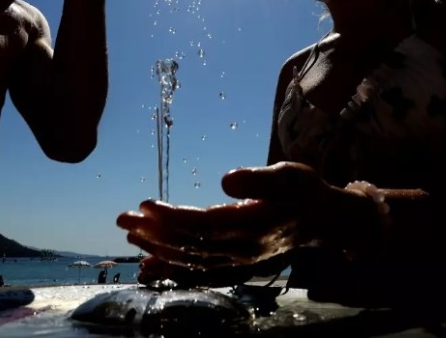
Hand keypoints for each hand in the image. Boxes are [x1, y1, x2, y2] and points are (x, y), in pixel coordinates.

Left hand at [117, 162, 341, 286]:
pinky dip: (171, 267)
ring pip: (190, 259)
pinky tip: (149, 262)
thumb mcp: (289, 175)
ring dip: (156, 248)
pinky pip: (197, 270)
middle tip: (122, 219)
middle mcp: (240, 249)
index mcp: (252, 226)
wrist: (323, 220)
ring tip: (130, 234)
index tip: (145, 205)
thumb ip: (258, 178)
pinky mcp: (232, 262)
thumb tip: (225, 180)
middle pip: (189, 244)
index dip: (172, 218)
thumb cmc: (304, 191)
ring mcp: (235, 260)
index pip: (204, 224)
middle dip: (153, 233)